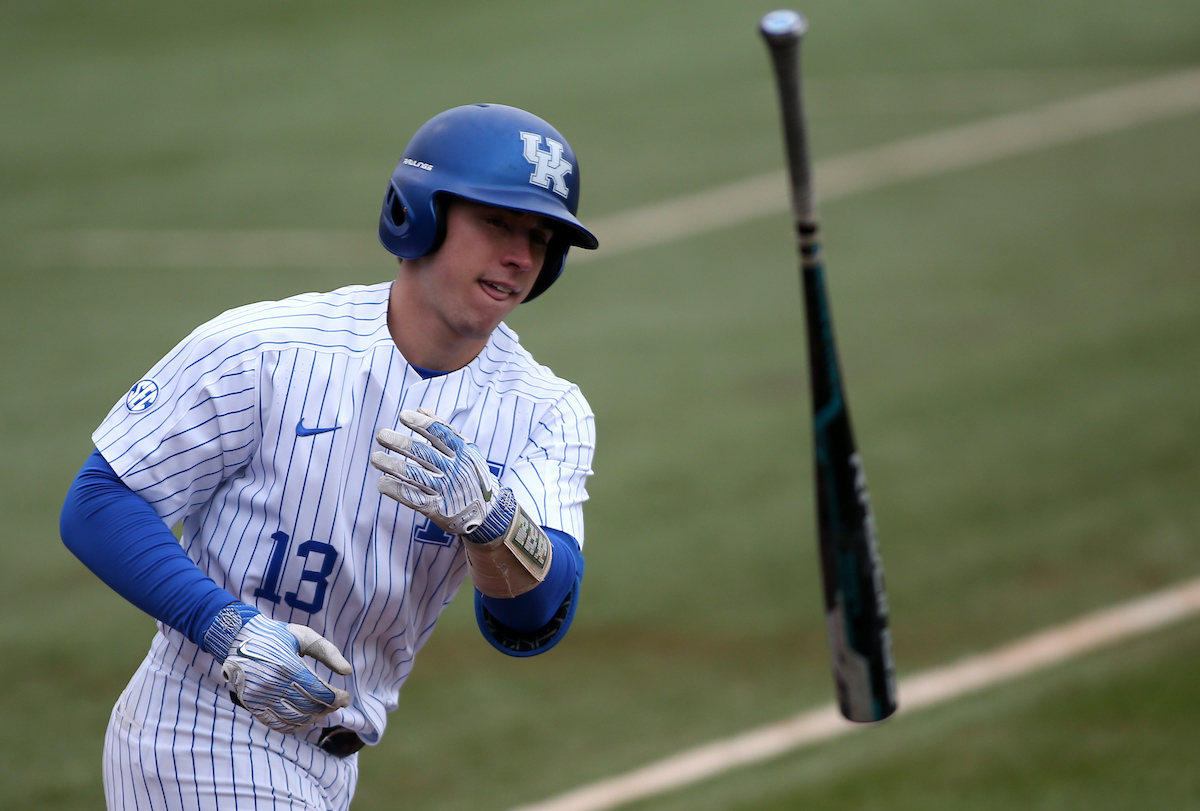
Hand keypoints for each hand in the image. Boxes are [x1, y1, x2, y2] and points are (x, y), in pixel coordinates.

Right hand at [206, 607, 352, 733]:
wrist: (238, 638)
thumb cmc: (276, 635)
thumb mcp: (304, 636)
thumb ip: (328, 652)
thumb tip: (347, 671)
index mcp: (288, 666)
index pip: (319, 692)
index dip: (337, 699)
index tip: (346, 698)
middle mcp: (273, 684)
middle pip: (309, 707)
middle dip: (328, 708)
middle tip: (336, 703)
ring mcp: (260, 697)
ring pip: (295, 719)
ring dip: (313, 718)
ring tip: (322, 710)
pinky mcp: (252, 704)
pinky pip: (276, 724)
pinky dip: (294, 726)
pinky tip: (304, 719)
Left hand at [372, 408, 504, 534]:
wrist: (488, 512)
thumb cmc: (472, 475)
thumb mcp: (467, 450)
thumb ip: (444, 431)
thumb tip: (421, 410)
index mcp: (463, 453)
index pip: (440, 434)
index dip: (421, 424)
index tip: (403, 415)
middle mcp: (455, 470)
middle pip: (423, 454)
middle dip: (400, 443)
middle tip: (381, 435)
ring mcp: (445, 490)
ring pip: (414, 475)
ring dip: (392, 465)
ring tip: (375, 457)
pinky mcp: (436, 510)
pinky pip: (412, 498)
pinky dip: (396, 489)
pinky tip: (382, 482)